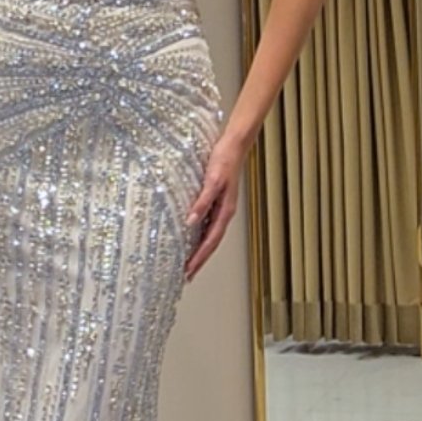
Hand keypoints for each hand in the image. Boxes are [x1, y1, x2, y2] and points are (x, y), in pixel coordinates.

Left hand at [184, 130, 248, 280]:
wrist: (234, 145)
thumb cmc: (224, 160)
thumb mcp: (212, 181)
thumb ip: (202, 202)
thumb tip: (190, 222)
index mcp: (224, 212)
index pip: (210, 241)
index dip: (199, 258)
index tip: (189, 271)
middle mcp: (224, 213)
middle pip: (211, 243)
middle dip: (200, 260)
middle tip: (187, 275)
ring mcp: (221, 208)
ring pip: (210, 235)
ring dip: (199, 250)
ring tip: (188, 263)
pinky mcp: (217, 201)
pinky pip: (208, 224)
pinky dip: (200, 235)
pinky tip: (191, 237)